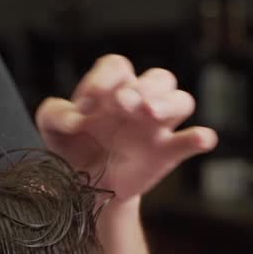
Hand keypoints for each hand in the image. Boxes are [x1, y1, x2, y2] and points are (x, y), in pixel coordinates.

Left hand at [36, 54, 217, 200]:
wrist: (82, 185)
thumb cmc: (71, 145)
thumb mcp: (51, 126)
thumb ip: (53, 113)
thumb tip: (73, 119)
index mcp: (111, 88)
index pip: (117, 67)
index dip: (102, 79)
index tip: (85, 105)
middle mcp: (139, 101)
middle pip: (158, 77)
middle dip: (142, 87)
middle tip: (123, 103)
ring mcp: (156, 126)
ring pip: (181, 100)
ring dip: (167, 103)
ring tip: (149, 113)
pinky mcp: (168, 152)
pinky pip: (192, 140)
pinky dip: (200, 137)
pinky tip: (201, 138)